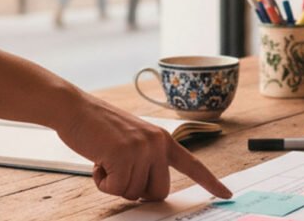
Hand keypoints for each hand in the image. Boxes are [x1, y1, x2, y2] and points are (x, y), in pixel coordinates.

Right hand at [58, 97, 230, 200]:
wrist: (76, 109)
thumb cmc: (100, 128)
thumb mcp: (133, 140)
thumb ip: (147, 160)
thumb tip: (151, 192)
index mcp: (163, 139)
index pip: (192, 164)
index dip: (210, 182)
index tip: (227, 194)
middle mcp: (157, 143)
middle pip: (158, 192)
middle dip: (136, 190)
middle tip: (118, 170)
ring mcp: (141, 149)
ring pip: (133, 193)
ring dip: (114, 183)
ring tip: (105, 158)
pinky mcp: (123, 155)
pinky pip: (115, 189)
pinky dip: (102, 182)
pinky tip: (98, 161)